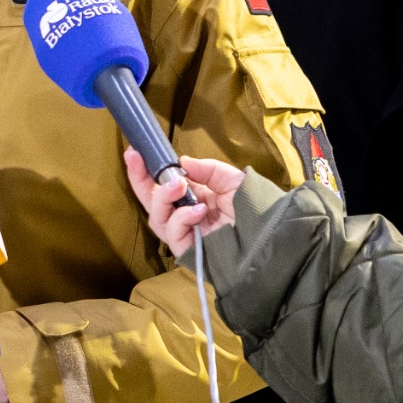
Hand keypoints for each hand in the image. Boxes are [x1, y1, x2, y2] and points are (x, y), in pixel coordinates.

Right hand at [123, 149, 245, 257]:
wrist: (267, 234)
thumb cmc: (251, 207)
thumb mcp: (230, 179)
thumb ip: (207, 170)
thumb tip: (181, 163)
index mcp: (192, 197)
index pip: (161, 185)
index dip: (145, 171)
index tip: (134, 153)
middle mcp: (183, 214)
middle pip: (151, 201)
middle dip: (140, 180)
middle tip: (136, 160)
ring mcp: (185, 232)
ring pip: (157, 217)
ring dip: (164, 198)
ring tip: (180, 186)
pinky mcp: (188, 249)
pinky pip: (173, 234)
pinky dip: (182, 218)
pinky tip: (198, 210)